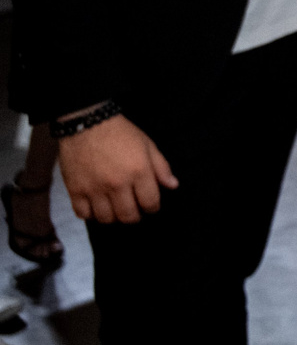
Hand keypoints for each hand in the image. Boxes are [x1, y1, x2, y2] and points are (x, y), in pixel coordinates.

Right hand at [58, 113, 177, 223]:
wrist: (87, 124)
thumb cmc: (121, 133)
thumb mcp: (147, 145)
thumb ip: (161, 167)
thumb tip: (173, 185)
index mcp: (139, 172)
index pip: (150, 203)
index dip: (153, 208)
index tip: (150, 206)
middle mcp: (117, 184)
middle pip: (128, 216)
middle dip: (134, 216)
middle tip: (134, 210)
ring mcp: (94, 189)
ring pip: (106, 219)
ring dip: (113, 217)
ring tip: (115, 208)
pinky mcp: (75, 190)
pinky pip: (83, 215)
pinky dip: (91, 215)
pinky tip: (96, 206)